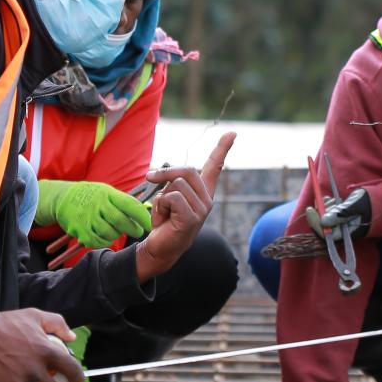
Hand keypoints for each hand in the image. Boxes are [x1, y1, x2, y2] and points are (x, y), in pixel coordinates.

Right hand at [39, 180, 151, 248]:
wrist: (63, 198)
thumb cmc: (92, 195)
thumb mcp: (107, 191)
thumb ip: (122, 201)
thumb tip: (144, 211)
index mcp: (107, 194)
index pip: (130, 205)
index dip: (142, 216)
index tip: (149, 224)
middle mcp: (98, 205)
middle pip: (121, 222)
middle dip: (132, 229)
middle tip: (137, 231)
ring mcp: (88, 218)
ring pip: (110, 233)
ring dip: (117, 235)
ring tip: (117, 230)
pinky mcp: (80, 230)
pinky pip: (97, 241)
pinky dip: (104, 241)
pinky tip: (104, 235)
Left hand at [135, 132, 235, 280]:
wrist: (161, 249)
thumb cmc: (165, 222)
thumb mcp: (169, 197)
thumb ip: (172, 183)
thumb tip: (160, 173)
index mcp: (203, 192)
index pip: (215, 167)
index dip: (222, 148)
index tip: (232, 133)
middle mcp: (207, 199)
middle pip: (186, 170)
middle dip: (164, 173)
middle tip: (149, 177)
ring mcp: (202, 210)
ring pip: (176, 184)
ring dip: (161, 196)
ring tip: (163, 212)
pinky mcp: (192, 218)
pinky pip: (171, 197)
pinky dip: (160, 206)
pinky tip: (163, 220)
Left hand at [313, 188, 371, 241]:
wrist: (379, 202)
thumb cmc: (369, 204)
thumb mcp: (355, 206)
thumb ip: (341, 214)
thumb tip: (324, 221)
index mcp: (346, 234)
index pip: (325, 234)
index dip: (315, 223)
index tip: (310, 209)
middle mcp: (341, 232)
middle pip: (321, 227)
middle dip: (320, 213)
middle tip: (323, 200)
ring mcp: (339, 225)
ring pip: (323, 219)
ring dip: (323, 208)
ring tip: (333, 199)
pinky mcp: (338, 219)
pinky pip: (326, 215)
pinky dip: (325, 206)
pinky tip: (329, 199)